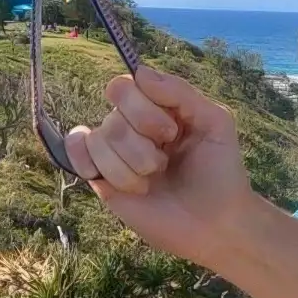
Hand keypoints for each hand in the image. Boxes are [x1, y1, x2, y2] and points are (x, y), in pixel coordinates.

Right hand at [63, 66, 250, 263]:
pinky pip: (76, 154)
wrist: (216, 225)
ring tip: (152, 180)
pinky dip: (87, 161)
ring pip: (98, 139)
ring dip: (129, 166)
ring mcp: (116, 153)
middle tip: (166, 162)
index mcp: (159, 108)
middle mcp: (134, 126)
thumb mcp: (215, 122)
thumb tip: (140, 72)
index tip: (172, 132)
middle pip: (113, 114)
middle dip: (141, 142)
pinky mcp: (102, 180)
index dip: (144, 108)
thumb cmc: (221, 173)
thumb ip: (179, 92)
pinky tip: (106, 177)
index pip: (126, 85)